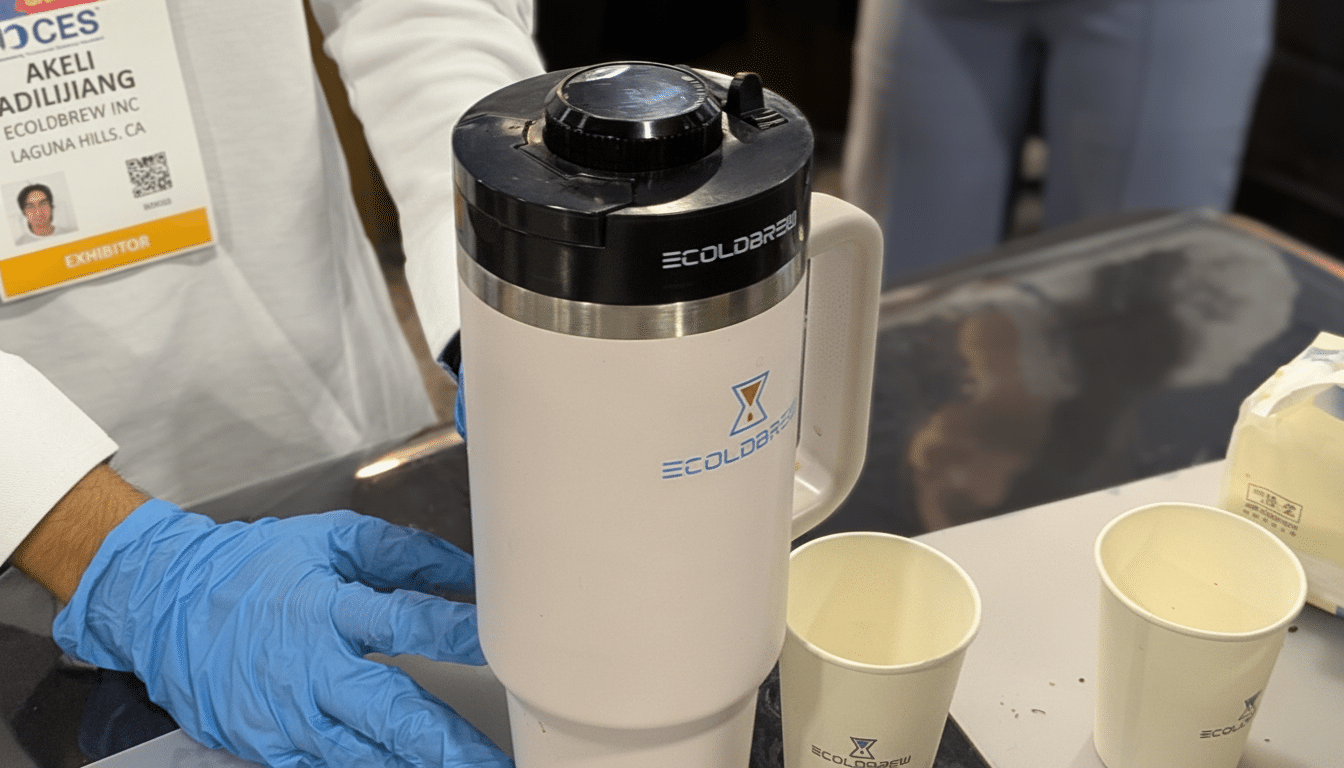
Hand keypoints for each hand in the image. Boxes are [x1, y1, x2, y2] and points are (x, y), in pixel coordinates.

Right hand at [52, 499, 510, 767]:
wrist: (163, 604)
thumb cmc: (252, 568)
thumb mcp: (329, 540)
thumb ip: (402, 552)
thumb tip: (464, 567)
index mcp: (326, 608)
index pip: (403, 620)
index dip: (452, 631)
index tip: (497, 642)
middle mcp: (310, 670)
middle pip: (389, 714)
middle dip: (444, 743)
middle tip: (490, 762)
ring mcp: (289, 718)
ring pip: (363, 757)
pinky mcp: (270, 748)